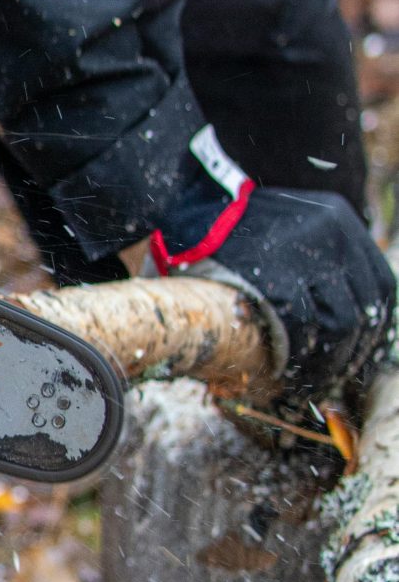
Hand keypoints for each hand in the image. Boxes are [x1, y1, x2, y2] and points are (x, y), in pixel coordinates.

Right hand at [155, 175, 393, 397]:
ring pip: (342, 323)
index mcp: (344, 224)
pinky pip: (303, 327)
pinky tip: (287, 368)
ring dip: (329, 359)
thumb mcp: (299, 224)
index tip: (362, 353)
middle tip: (337, 377)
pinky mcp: (276, 275)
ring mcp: (308, 256)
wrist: (200, 202)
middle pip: (365, 309)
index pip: (381, 286)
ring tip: (313, 379)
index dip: (376, 328)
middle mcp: (337, 236)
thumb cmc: (243, 221)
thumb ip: (323, 255)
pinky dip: (299, 354)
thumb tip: (342, 312)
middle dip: (354, 352)